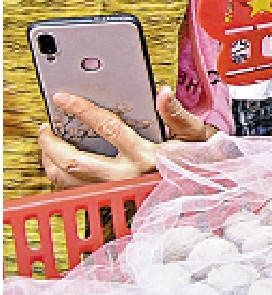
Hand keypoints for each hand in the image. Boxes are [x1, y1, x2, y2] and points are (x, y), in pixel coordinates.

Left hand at [38, 88, 209, 189]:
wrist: (204, 193)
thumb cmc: (199, 163)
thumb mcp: (196, 135)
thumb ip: (176, 114)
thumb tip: (163, 94)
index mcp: (146, 157)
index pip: (107, 128)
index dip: (82, 110)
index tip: (63, 99)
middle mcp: (126, 177)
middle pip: (74, 161)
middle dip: (51, 143)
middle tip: (45, 127)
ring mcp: (114, 191)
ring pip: (68, 179)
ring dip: (50, 161)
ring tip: (48, 144)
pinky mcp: (110, 201)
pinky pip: (73, 190)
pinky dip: (60, 175)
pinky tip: (59, 163)